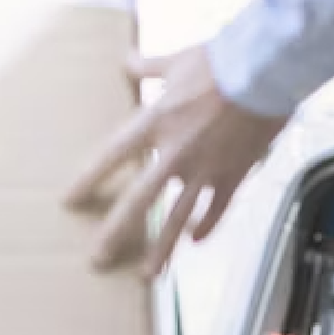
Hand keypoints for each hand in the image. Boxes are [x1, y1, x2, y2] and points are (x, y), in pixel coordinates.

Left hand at [65, 46, 288, 275]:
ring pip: (179, 218)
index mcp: (156, 123)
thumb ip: (149, 67)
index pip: (111, 157)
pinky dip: (207, 227)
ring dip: (161, 249)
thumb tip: (128, 61)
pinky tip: (195, 242)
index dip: (88, 180)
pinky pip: (218, 209)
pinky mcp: (234, 175)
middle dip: (116, 232)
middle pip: (139, 202)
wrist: (264, 71)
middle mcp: (175, 154)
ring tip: (147, 275)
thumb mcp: (177, 60)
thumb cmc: (220, 61)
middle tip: (98, 259)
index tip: (69, 201)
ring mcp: (206, 169)